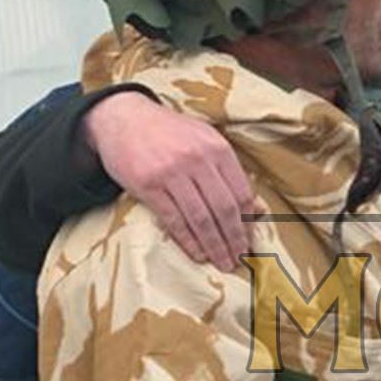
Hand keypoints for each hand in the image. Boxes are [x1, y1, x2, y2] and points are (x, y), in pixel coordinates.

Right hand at [83, 91, 259, 272]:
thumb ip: (229, 172)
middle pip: (224, 209)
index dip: (248, 223)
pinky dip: (188, 241)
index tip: (250, 242)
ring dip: (214, 246)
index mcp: (218, 148)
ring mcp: (171, 171)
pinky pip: (173, 219)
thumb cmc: (170, 134)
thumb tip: (257, 209)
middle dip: (234, 240)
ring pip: (201, 218)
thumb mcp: (205, 141)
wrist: (123, 118)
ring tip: (222, 263)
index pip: (242, 193)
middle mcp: (197, 159)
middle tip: (239, 261)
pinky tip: (197, 254)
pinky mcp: (148, 184)